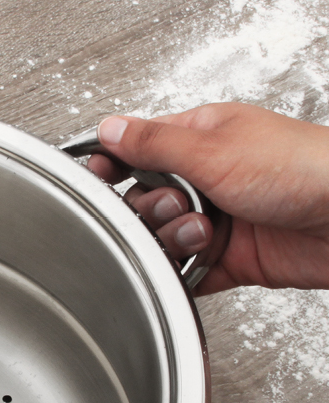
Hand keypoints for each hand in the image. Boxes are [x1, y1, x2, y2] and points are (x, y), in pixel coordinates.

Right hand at [88, 103, 328, 294]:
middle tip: (178, 205)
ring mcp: (218, 217)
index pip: (138, 147)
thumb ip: (154, 142)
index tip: (99, 180)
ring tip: (205, 234)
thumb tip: (110, 128)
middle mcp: (207, 177)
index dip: (113, 164)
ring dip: (175, 241)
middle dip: (152, 210)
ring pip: (164, 238)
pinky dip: (185, 274)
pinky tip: (200, 264)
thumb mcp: (214, 148)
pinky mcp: (230, 256)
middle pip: (145, 199)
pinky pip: (188, 271)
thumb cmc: (303, 169)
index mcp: (201, 137)